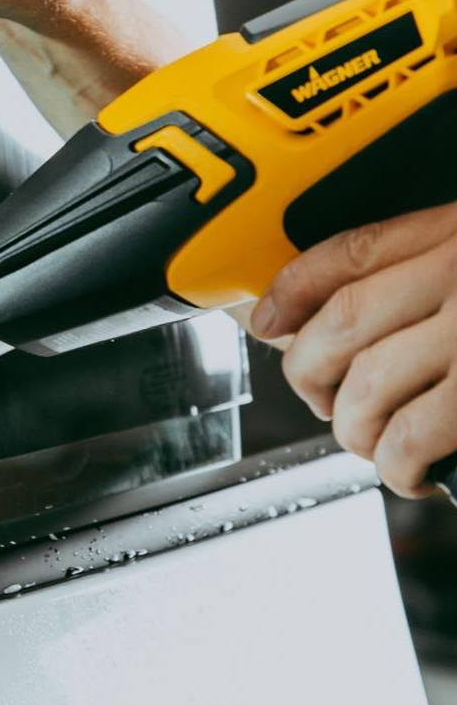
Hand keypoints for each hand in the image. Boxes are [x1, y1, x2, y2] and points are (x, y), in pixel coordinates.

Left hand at [249, 203, 456, 497]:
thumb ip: (431, 269)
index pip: (350, 251)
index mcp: (453, 234)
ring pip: (366, 383)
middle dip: (309, 372)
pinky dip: (396, 463)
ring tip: (371, 443)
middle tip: (319, 400)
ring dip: (352, 427)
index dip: (291, 289)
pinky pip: (412, 434)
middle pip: (342, 320)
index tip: (265, 320)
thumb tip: (342, 316)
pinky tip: (411, 471)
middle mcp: (456, 273)